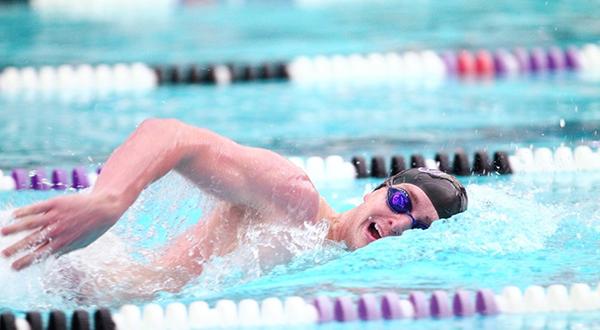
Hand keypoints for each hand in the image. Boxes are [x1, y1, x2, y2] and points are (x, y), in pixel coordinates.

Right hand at [1, 192, 124, 269]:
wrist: (104, 208)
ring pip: (31, 223)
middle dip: (16, 248)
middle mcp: (57, 231)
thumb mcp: (81, 244)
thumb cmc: (93, 228)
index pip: (40, 254)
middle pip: (32, 241)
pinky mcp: (56, 204)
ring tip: (2, 232)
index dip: (26, 261)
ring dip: (15, 228)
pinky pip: (36, 208)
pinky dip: (24, 211)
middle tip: (3, 254)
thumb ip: (64, 251)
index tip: (14, 267)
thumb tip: (49, 259)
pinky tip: (14, 214)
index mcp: (63, 243)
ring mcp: (56, 216)